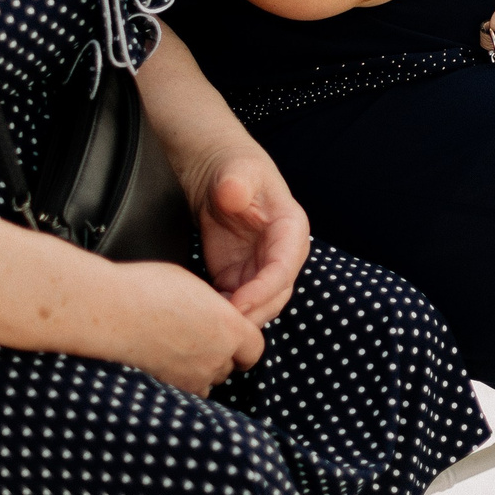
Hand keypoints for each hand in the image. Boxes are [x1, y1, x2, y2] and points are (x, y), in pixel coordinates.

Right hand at [114, 259, 266, 395]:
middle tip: (200, 338)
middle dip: (223, 354)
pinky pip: (189, 394)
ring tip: (181, 350)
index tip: (232, 335)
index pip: (255, 347)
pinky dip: (184, 384)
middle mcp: (219, 356)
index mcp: (230, 327)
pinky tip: (168, 365)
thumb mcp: (193, 285)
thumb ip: (213, 307)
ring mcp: (195, 377)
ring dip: (204, 370)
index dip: (245, 342)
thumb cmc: (148, 288)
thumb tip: (213, 313)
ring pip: (211, 381)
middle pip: (233, 365)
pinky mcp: (172, 389)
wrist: (112, 310)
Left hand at [189, 146, 311, 327]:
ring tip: (211, 324)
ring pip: (260, 306)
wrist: (219, 176)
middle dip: (253, 313)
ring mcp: (262, 268)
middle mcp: (283, 254)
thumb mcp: (236, 170)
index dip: (264, 290)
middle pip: (276, 295)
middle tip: (222, 326)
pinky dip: (224, 313)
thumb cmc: (234, 168)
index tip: (238, 303)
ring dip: (240, 319)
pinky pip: (239, 304)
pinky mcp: (241, 277)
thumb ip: (236, 182)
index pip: (284, 268)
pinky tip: (204, 314)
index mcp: (291, 229)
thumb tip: (233, 193)